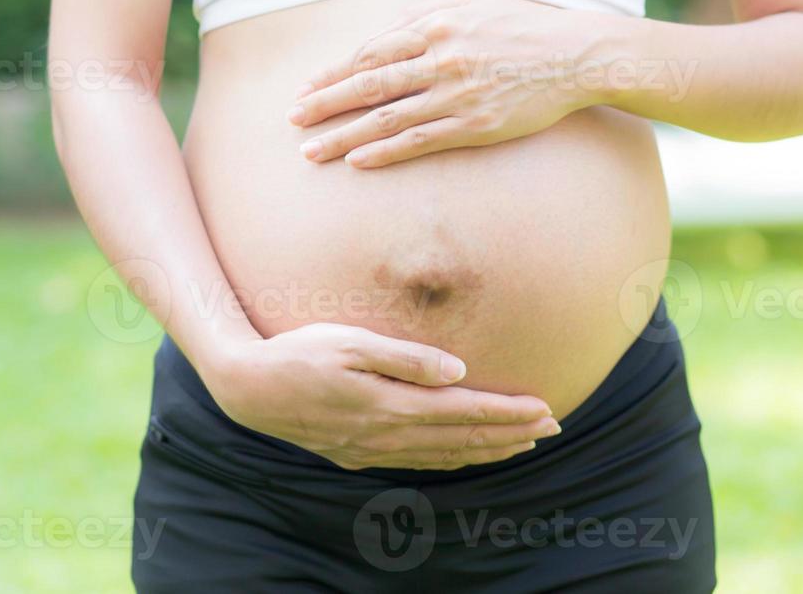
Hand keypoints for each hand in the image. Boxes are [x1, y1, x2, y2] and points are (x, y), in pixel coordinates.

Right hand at [201, 323, 558, 470]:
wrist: (249, 389)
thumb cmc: (298, 353)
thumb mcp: (350, 341)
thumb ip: (406, 357)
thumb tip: (459, 371)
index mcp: (390, 404)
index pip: (464, 411)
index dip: (508, 412)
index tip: (545, 409)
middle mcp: (387, 435)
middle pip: (463, 439)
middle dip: (511, 433)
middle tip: (553, 428)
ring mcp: (372, 450)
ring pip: (444, 456)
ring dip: (487, 450)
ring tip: (521, 444)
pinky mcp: (357, 455)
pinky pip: (419, 462)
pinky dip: (452, 459)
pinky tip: (464, 454)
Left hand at [288, 0, 604, 167]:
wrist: (575, 56)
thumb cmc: (520, 26)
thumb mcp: (470, 4)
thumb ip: (423, 16)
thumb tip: (381, 34)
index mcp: (435, 26)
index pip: (370, 53)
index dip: (333, 73)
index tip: (305, 88)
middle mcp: (440, 59)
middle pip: (368, 85)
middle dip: (324, 104)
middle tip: (292, 120)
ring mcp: (456, 95)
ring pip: (386, 118)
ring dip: (344, 136)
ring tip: (311, 151)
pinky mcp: (475, 125)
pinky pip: (420, 141)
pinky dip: (385, 152)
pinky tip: (357, 162)